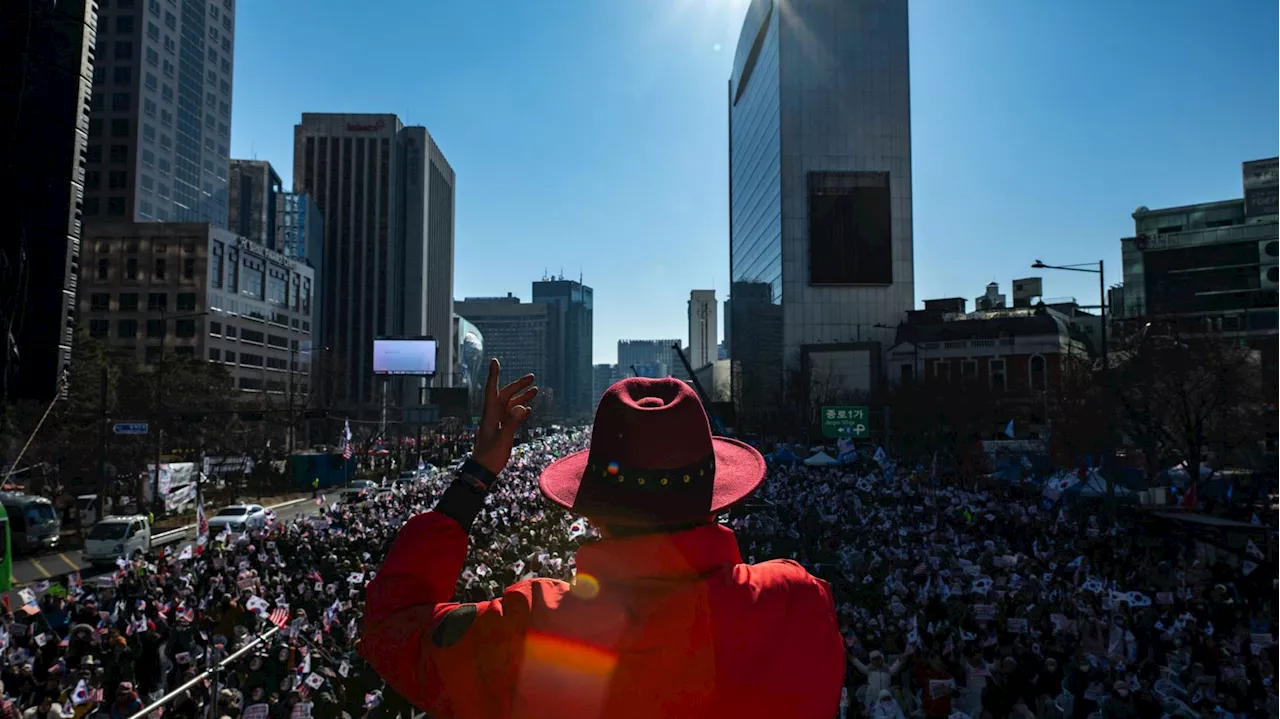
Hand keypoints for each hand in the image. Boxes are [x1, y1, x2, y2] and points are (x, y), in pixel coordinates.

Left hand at [473, 359, 536, 474]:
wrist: (482, 471)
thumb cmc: (490, 457)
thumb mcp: (503, 440)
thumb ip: (512, 423)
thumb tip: (523, 408)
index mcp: (489, 415)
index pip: (492, 391)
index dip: (494, 376)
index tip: (495, 362)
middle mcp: (492, 416)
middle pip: (505, 395)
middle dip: (518, 385)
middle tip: (532, 377)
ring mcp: (497, 423)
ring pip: (510, 406)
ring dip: (522, 398)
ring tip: (536, 391)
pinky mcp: (501, 431)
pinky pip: (511, 417)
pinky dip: (520, 412)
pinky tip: (528, 410)